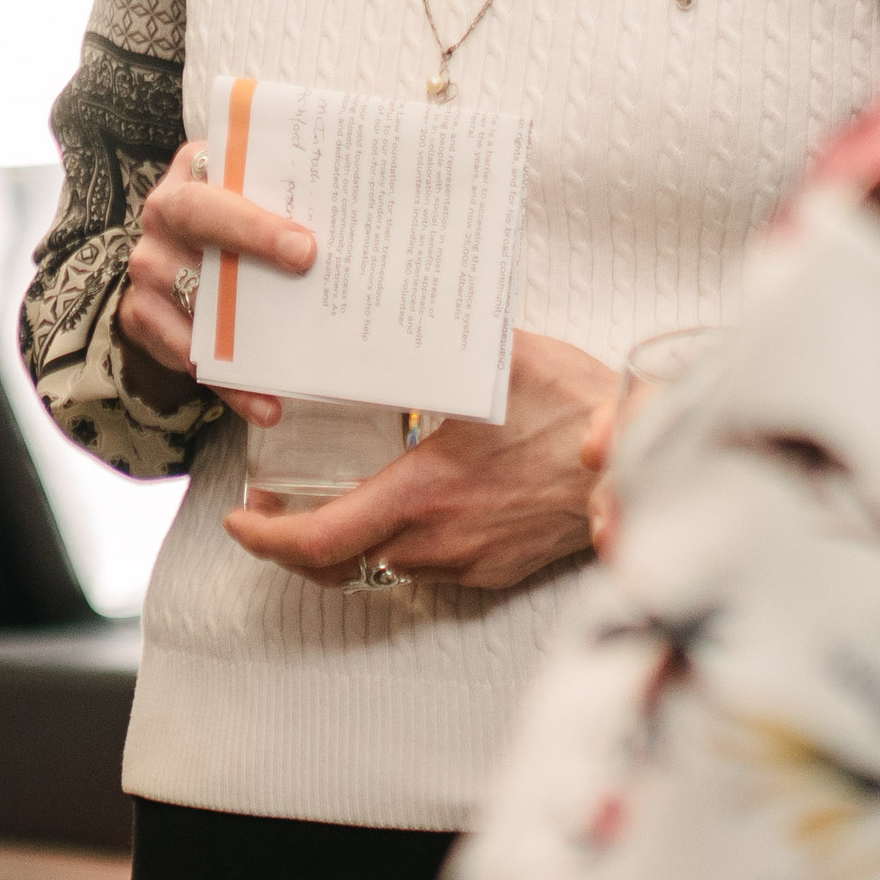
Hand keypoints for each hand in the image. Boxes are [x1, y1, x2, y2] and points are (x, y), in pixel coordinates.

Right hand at [114, 139, 315, 421]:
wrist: (173, 265)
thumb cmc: (233, 222)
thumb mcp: (251, 197)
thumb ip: (286, 196)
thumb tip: (356, 215)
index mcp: (193, 174)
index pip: (217, 183)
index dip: (255, 219)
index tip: (305, 246)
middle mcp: (162, 214)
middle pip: (197, 221)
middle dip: (251, 242)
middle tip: (306, 266)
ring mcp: (149, 267)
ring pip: (194, 297)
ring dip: (245, 330)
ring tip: (295, 364)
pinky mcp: (143, 315)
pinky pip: (188, 354)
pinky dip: (230, 383)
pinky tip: (267, 405)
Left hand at [224, 331, 613, 593]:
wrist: (640, 463)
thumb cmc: (575, 408)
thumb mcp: (498, 360)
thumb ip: (434, 343)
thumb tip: (386, 308)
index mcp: (424, 493)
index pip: (320, 541)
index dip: (266, 539)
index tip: (239, 518)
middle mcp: (439, 541)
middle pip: (338, 567)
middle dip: (290, 545)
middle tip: (264, 512)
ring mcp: (469, 564)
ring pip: (381, 569)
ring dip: (342, 546)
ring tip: (319, 503)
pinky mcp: (495, 571)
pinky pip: (424, 570)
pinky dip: (389, 547)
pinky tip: (393, 507)